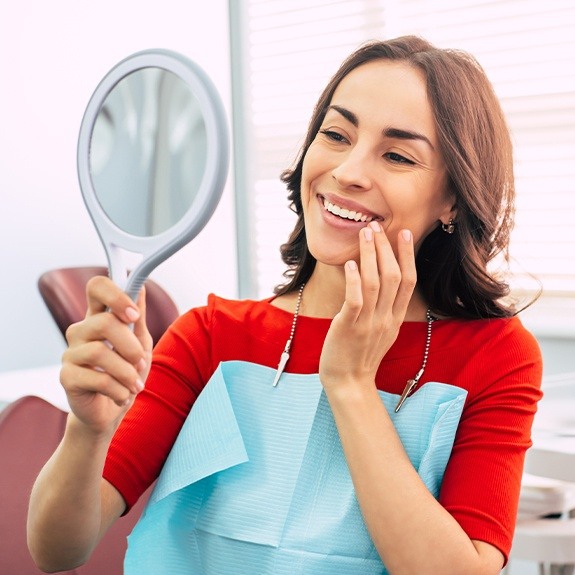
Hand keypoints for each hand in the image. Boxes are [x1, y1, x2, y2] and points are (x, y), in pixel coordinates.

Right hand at [60, 276, 152, 434]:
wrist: (112, 411)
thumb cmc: (126, 372)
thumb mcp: (140, 342)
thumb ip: (138, 317)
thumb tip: (140, 287)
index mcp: (99, 317)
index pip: (96, 287)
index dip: (116, 295)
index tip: (134, 315)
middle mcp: (81, 331)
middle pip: (103, 322)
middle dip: (130, 345)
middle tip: (140, 362)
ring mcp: (70, 354)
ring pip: (99, 352)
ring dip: (127, 372)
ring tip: (135, 384)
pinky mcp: (67, 378)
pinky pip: (97, 379)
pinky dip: (119, 390)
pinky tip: (124, 396)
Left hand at [319, 223, 415, 391]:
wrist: (348, 382)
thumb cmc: (360, 354)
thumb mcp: (382, 330)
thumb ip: (386, 308)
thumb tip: (383, 282)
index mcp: (396, 318)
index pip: (408, 281)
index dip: (407, 255)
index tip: (404, 233)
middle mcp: (386, 318)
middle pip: (393, 276)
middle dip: (386, 248)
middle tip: (377, 225)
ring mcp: (368, 323)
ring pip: (375, 283)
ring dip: (371, 255)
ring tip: (365, 234)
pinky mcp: (349, 327)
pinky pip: (356, 300)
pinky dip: (355, 280)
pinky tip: (352, 263)